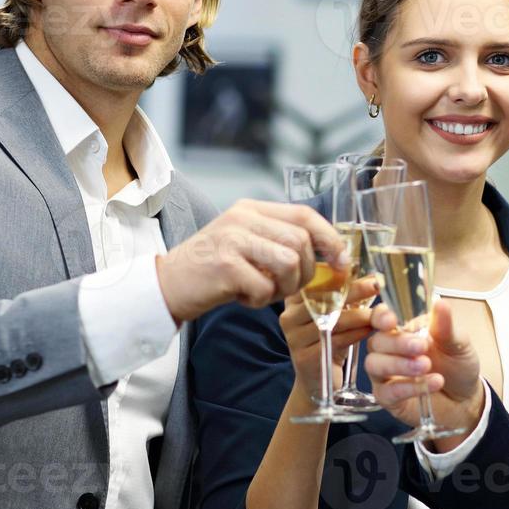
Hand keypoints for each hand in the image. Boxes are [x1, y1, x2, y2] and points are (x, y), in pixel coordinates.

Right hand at [154, 199, 346, 322]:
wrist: (167, 285)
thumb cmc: (212, 270)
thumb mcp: (245, 243)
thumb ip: (278, 240)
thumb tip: (331, 254)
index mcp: (251, 208)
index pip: (305, 214)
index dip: (330, 238)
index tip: (341, 261)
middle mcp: (242, 218)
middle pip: (302, 242)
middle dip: (307, 274)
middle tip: (288, 289)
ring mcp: (233, 239)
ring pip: (290, 264)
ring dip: (285, 288)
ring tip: (264, 292)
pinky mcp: (225, 265)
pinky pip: (266, 287)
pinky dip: (260, 300)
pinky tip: (243, 298)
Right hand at [280, 276, 378, 393]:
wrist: (317, 381)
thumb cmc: (329, 341)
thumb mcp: (335, 314)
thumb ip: (345, 295)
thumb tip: (372, 277)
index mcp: (295, 300)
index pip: (315, 280)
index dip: (338, 273)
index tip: (360, 270)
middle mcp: (290, 316)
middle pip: (323, 298)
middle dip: (353, 290)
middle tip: (375, 285)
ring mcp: (295, 338)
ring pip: (332, 320)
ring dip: (359, 315)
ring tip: (378, 313)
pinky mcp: (306, 357)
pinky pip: (335, 341)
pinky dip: (355, 334)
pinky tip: (369, 330)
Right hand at [362, 299, 485, 445]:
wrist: (466, 398)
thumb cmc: (457, 366)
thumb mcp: (457, 343)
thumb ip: (445, 326)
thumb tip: (440, 303)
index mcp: (402, 330)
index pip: (380, 318)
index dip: (380, 317)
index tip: (391, 320)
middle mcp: (388, 350)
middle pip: (376, 341)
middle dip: (397, 343)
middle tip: (421, 346)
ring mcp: (385, 375)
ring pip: (374, 365)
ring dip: (399, 364)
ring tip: (426, 366)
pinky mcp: (388, 398)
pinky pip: (387, 391)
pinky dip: (409, 387)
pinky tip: (432, 383)